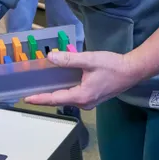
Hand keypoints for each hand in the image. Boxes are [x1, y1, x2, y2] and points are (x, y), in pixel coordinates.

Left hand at [25, 50, 141, 109]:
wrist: (132, 71)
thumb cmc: (112, 65)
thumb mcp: (89, 60)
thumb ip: (69, 59)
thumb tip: (50, 57)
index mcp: (81, 96)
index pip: (55, 99)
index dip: (40, 99)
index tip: (26, 98)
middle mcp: (84, 103)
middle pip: (59, 100)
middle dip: (44, 97)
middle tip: (29, 92)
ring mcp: (89, 102)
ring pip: (67, 98)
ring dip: (54, 94)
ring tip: (40, 87)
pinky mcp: (93, 98)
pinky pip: (74, 96)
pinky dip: (64, 91)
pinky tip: (58, 83)